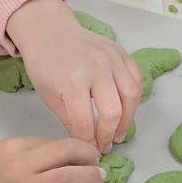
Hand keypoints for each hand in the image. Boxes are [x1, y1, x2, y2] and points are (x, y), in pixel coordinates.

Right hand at [0, 136, 104, 182]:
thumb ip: (22, 155)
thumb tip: (56, 157)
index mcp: (12, 147)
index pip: (55, 142)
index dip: (76, 147)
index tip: (87, 153)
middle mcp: (18, 166)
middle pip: (65, 153)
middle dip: (89, 157)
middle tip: (100, 164)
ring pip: (64, 178)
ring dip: (88, 177)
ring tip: (99, 180)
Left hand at [6, 0, 141, 151]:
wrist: (51, 31)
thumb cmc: (45, 65)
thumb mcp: (49, 96)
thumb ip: (70, 119)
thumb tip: (87, 142)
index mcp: (72, 82)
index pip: (86, 122)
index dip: (88, 142)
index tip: (89, 151)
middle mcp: (96, 69)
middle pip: (113, 111)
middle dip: (110, 134)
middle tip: (106, 145)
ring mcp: (112, 58)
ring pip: (131, 95)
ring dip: (128, 119)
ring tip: (119, 132)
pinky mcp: (122, 52)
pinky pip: (137, 79)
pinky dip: (135, 98)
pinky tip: (126, 110)